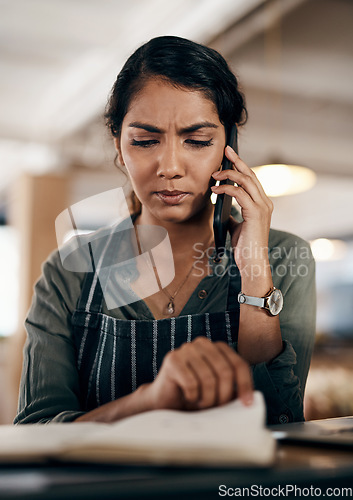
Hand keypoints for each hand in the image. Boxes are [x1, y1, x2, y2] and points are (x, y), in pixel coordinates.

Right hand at [145, 336, 252, 410]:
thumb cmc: (194, 396)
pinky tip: (188, 398)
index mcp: (217, 347)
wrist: (163, 401)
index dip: (245, 385)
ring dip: (207, 399)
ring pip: (209, 378)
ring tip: (201, 404)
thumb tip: (251, 399)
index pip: (239, 364)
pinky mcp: (172, 359)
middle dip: (224, 395)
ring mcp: (186, 349)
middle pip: (225, 371)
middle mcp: (202, 343)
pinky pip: (192, 383)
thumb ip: (233, 390)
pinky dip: (193, 397)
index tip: (247, 404)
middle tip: (218, 409)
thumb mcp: (218, 392)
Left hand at [211, 146, 272, 273]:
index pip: (252, 179)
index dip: (241, 166)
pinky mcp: (255, 213)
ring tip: (214, 174)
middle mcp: (265, 202)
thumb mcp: (236, 226)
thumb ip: (232, 214)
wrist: (252, 263)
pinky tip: (215, 191)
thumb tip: (220, 205)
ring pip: (246, 180)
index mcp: (262, 204)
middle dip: (237, 160)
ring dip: (228, 174)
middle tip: (226, 150)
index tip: (230, 156)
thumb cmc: (244, 247)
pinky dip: (225, 189)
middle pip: (250, 174)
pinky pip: (239, 193)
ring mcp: (262, 207)